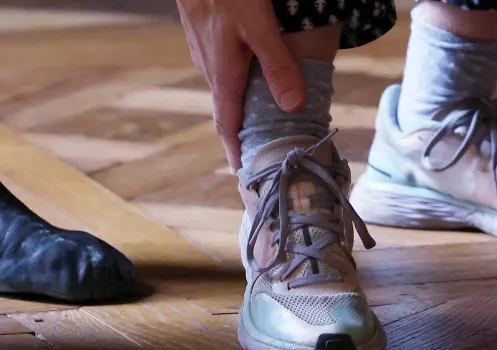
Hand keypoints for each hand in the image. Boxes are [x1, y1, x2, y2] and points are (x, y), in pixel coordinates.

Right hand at [176, 0, 309, 171]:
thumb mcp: (259, 28)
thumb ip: (277, 65)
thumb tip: (292, 107)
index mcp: (222, 74)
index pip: (227, 124)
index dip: (235, 151)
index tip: (243, 175)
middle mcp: (209, 67)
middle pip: (226, 108)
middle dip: (241, 132)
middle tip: (260, 150)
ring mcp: (204, 51)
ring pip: (224, 87)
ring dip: (239, 106)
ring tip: (260, 119)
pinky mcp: (204, 34)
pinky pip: (221, 68)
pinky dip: (236, 82)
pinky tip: (251, 75)